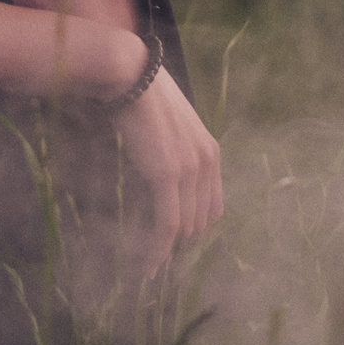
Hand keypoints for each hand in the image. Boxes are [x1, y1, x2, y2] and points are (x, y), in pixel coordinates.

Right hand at [111, 68, 221, 279]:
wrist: (130, 76)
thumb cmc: (143, 96)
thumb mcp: (170, 126)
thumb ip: (176, 150)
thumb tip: (162, 170)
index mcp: (211, 152)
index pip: (212, 205)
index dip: (196, 228)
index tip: (178, 244)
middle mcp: (207, 162)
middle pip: (201, 220)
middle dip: (182, 245)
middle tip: (161, 262)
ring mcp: (189, 170)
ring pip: (183, 227)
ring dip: (167, 252)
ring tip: (150, 268)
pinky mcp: (167, 176)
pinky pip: (166, 224)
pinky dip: (158, 250)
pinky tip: (148, 266)